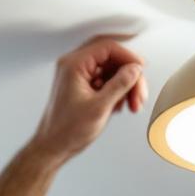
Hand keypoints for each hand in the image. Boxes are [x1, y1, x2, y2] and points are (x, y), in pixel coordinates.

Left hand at [28, 34, 148, 160]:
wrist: (54, 147)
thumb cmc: (66, 130)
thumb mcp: (99, 107)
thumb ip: (119, 85)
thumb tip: (134, 69)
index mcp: (73, 65)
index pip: (107, 48)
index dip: (128, 57)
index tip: (141, 69)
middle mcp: (74, 66)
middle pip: (111, 58)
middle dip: (129, 75)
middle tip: (138, 93)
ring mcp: (78, 76)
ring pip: (110, 70)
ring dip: (125, 85)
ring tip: (132, 104)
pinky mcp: (82, 86)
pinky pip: (106, 80)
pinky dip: (116, 91)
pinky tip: (118, 106)